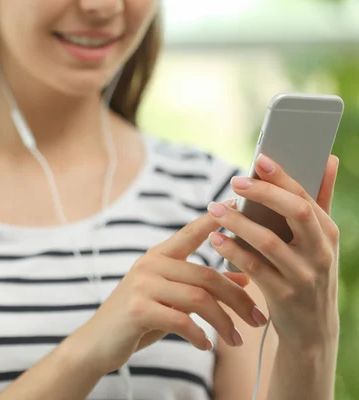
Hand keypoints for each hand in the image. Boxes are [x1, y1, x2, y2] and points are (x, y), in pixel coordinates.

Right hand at [68, 200, 268, 375]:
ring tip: (237, 341)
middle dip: (238, 300)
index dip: (213, 219)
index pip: (189, 233)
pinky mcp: (138, 309)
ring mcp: (142, 285)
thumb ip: (201, 287)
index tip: (236, 203)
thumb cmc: (139, 319)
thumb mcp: (171, 299)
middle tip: (259, 320)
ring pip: (198, 299)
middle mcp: (149, 265)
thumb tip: (244, 278)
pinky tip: (205, 346)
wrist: (98, 342)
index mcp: (158, 256)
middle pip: (206, 276)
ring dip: (224, 323)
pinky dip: (199, 336)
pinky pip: (181, 321)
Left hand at [207, 154, 339, 349]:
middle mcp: (320, 252)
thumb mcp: (320, 239)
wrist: (312, 328)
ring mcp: (303, 275)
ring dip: (238, 222)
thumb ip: (320, 199)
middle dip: (264, 193)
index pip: (305, 196)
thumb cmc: (309, 271)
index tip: (260, 159)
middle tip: (235, 181)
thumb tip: (328, 158)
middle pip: (295, 212)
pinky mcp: (283, 295)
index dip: (282, 177)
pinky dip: (232, 251)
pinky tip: (215, 239)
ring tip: (215, 208)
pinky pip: (253, 268)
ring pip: (268, 241)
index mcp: (327, 232)